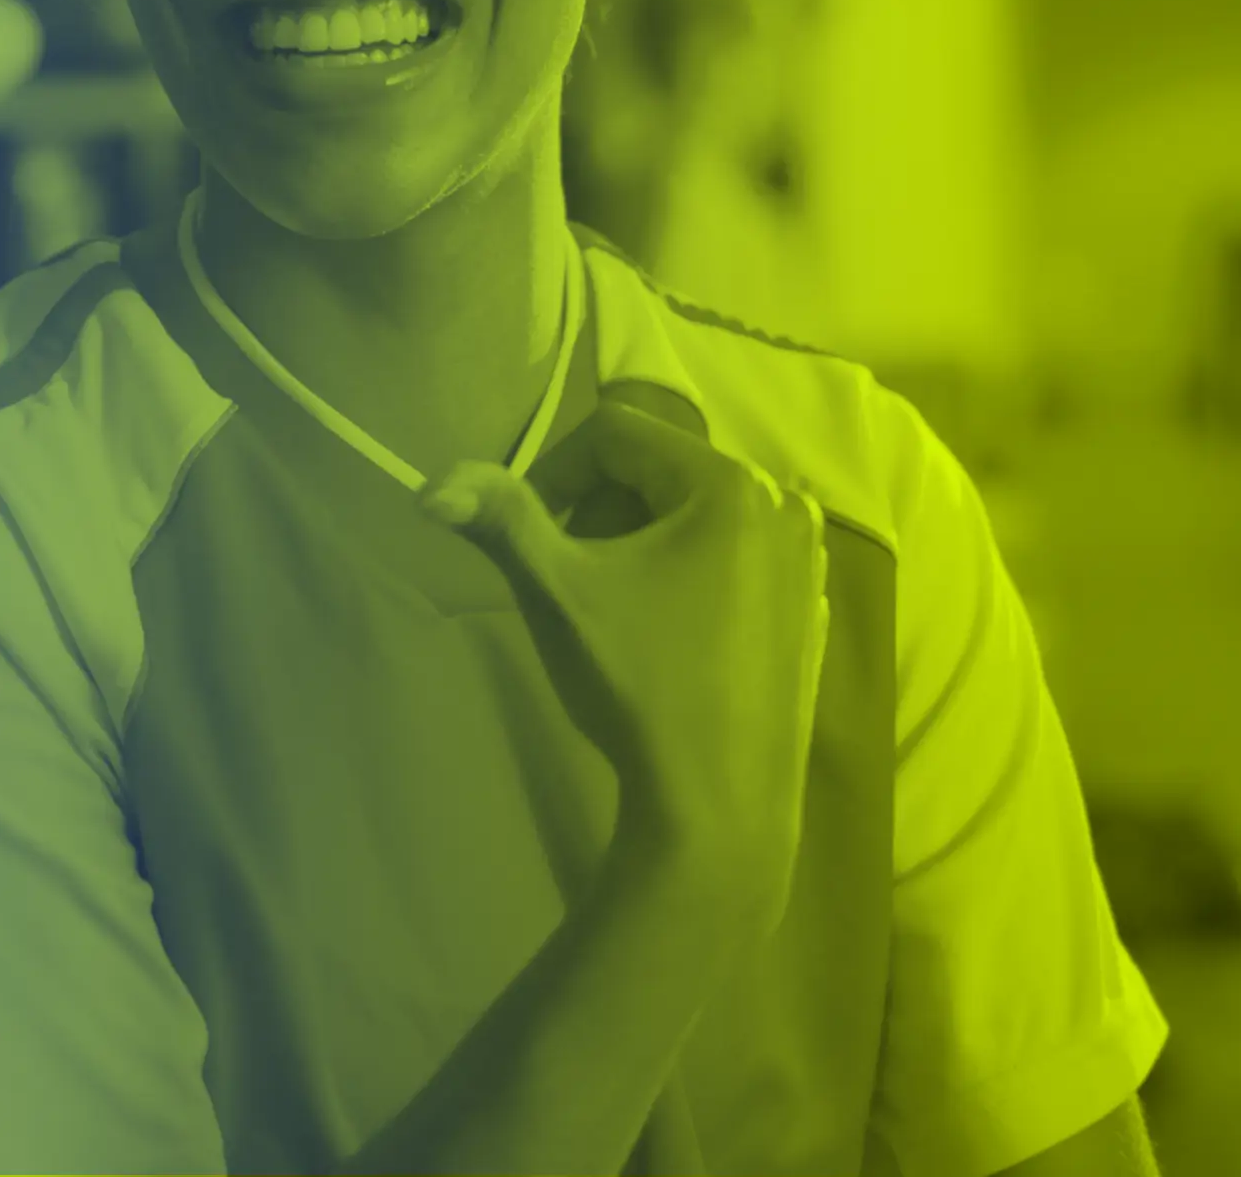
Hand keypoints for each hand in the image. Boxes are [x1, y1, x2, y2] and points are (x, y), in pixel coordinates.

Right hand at [420, 388, 828, 926]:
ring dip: (646, 545)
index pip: (614, 434)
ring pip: (698, 517)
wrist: (718, 805)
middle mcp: (785, 504)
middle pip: (660, 472)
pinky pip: (737, 562)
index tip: (527, 536)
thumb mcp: (556, 594)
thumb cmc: (637, 685)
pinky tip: (673, 642)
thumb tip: (428, 484)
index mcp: (728, 484)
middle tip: (577, 582)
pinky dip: (694, 579)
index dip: (553, 473)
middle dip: (603, 514)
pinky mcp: (812, 610)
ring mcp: (808, 561)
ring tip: (623, 613)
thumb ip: (500, 519)